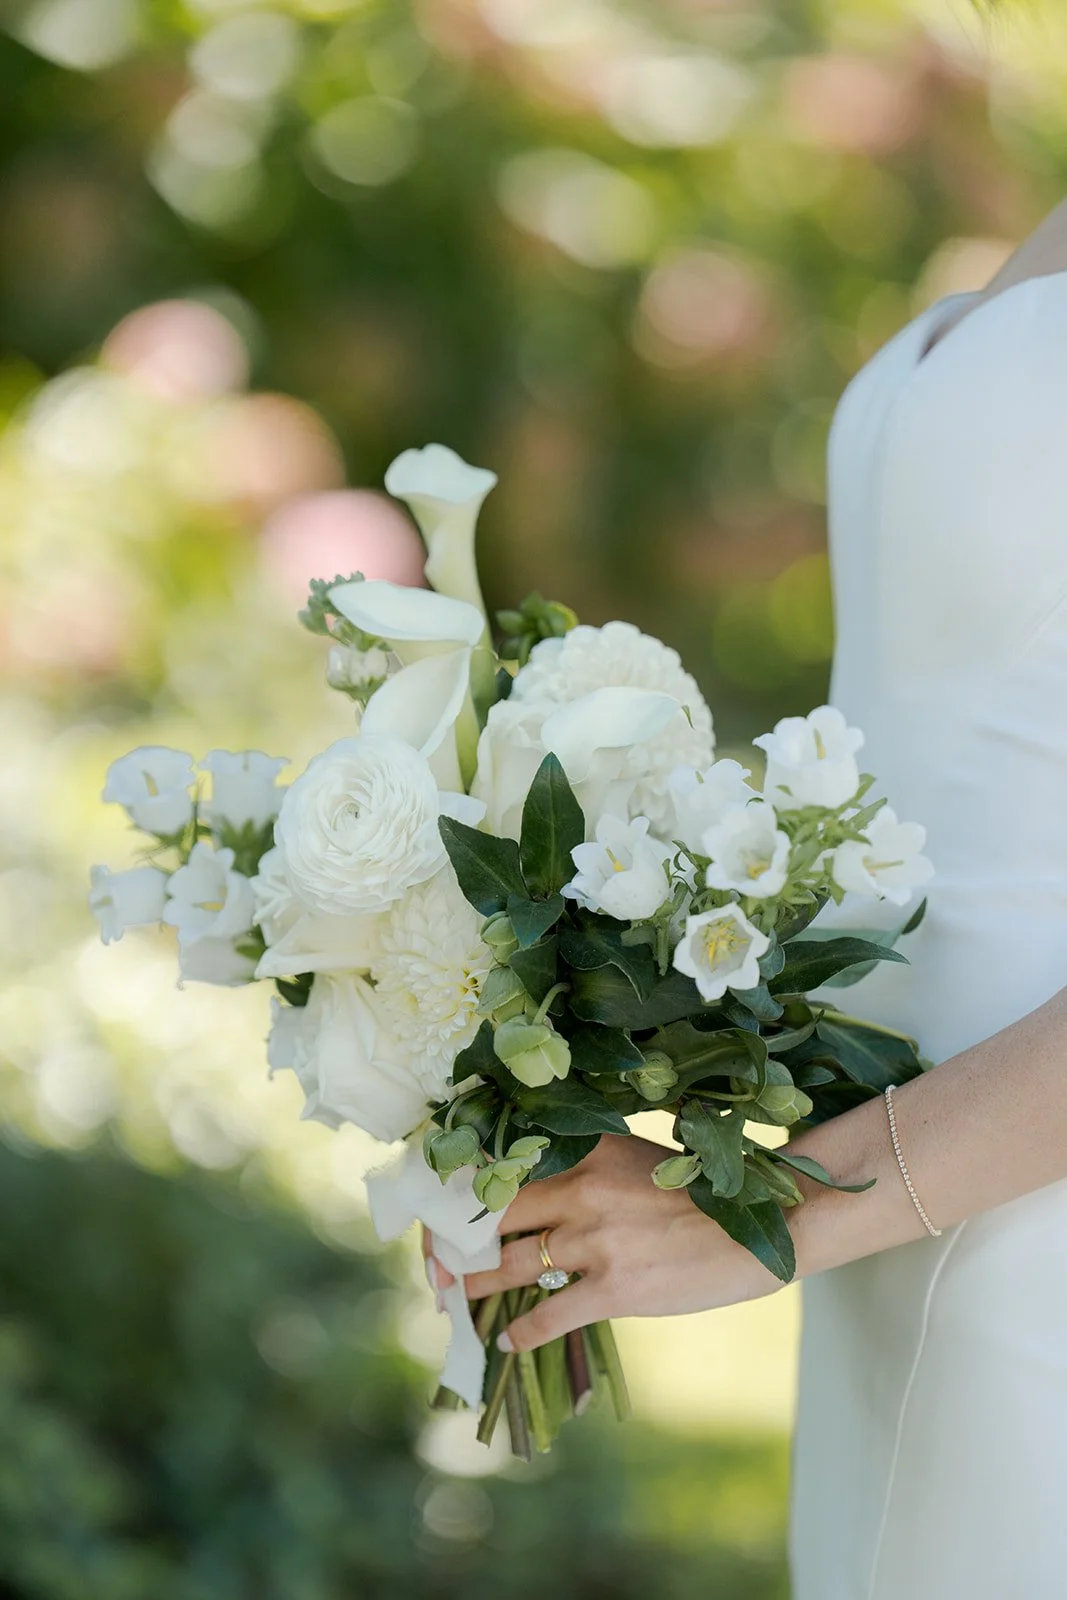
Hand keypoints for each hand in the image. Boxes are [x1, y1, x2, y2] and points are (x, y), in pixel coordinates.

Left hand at [455, 1133, 783, 1352]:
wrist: (759, 1229)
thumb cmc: (699, 1194)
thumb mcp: (636, 1161)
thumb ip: (586, 1170)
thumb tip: (535, 1195)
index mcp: (586, 1151)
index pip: (506, 1168)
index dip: (464, 1192)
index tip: (442, 1209)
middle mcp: (582, 1191)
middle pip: (494, 1216)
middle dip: (455, 1242)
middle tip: (436, 1262)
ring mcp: (595, 1241)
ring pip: (510, 1265)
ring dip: (475, 1286)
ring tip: (456, 1298)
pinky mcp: (613, 1289)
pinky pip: (548, 1316)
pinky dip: (521, 1331)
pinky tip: (507, 1341)